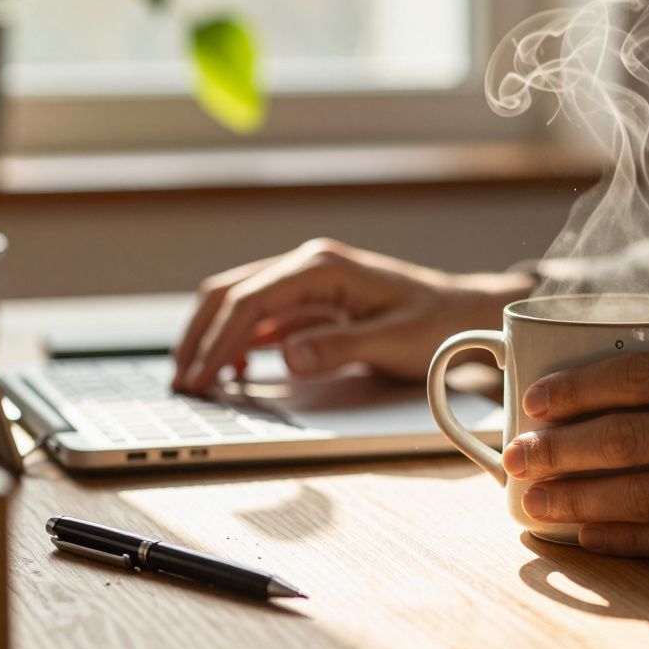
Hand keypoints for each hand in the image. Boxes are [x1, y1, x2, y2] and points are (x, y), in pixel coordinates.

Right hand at [172, 238, 533, 392]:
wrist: (467, 311)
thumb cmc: (440, 324)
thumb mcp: (396, 340)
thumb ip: (340, 347)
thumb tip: (287, 356)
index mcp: (323, 267)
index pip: (250, 301)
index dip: (217, 341)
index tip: (198, 377)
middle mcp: (308, 265)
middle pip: (230, 293)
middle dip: (199, 336)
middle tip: (181, 383)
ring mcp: (307, 281)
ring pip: (238, 302)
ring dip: (211, 337)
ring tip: (195, 380)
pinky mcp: (312, 302)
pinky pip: (260, 317)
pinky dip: (237, 342)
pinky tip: (233, 373)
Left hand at [503, 347, 648, 585]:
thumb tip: (648, 384)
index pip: (642, 374)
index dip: (577, 388)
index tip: (534, 400)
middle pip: (631, 437)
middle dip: (558, 450)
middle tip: (513, 459)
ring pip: (647, 494)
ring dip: (579, 501)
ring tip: (533, 505)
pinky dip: (629, 540)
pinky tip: (591, 537)